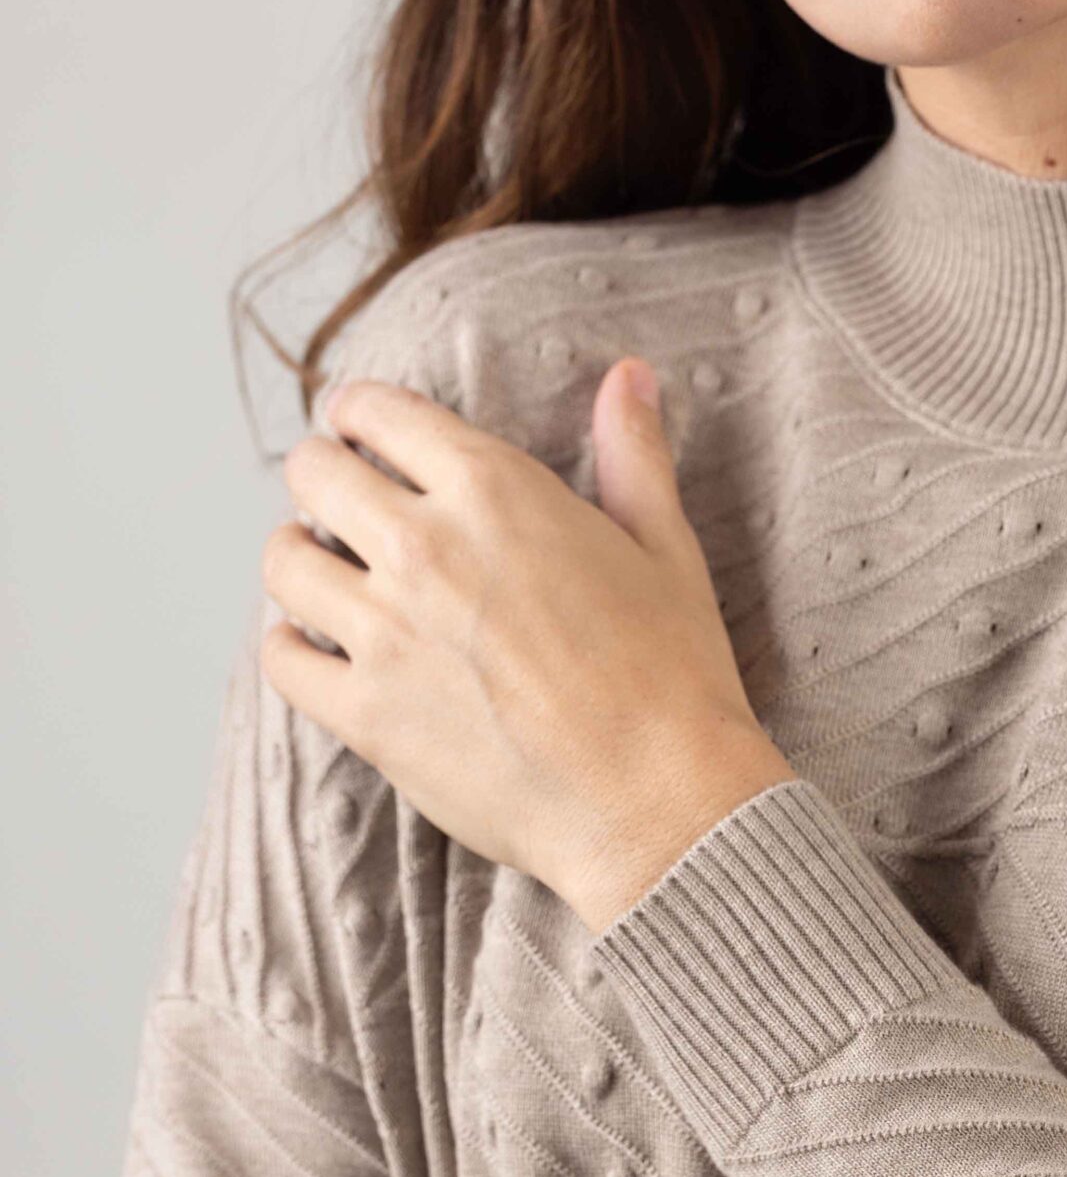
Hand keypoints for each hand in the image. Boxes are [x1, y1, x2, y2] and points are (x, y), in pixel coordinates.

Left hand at [259, 361, 795, 931]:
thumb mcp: (664, 549)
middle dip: (322, 476)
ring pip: (283, 561)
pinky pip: (283, 661)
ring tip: (322, 571)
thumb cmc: (674, 678)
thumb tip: (628, 374)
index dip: (358, 413)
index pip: (378, 413)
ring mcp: (385, 633)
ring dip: (297, 556)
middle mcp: (424, 547)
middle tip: (340, 501)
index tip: (355, 427)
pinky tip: (318, 649)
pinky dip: (290, 648)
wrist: (659, 801)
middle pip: (313, 474)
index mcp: (493, 490)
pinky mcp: (365, 715)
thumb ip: (632, 455)